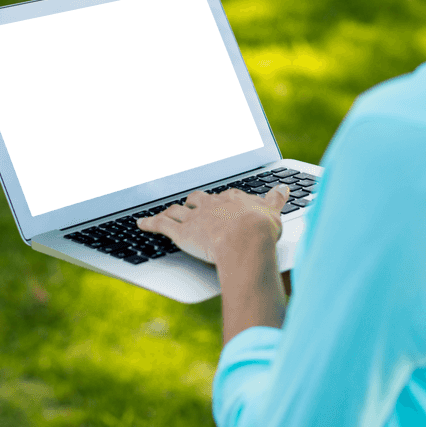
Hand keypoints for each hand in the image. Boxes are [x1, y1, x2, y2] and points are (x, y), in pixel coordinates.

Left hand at [136, 184, 291, 269]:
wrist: (247, 240)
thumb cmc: (262, 229)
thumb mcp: (274, 211)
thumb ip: (276, 198)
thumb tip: (284, 186)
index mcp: (233, 199)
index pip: (225, 196)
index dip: (222, 201)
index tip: (222, 203)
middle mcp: (212, 204)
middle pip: (199, 199)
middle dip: (195, 203)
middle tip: (194, 207)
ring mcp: (195, 217)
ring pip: (179, 210)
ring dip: (172, 211)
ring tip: (167, 212)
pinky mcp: (181, 232)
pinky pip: (161, 225)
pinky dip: (149, 223)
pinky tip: (140, 223)